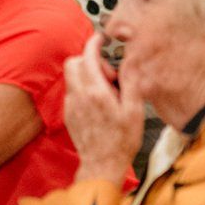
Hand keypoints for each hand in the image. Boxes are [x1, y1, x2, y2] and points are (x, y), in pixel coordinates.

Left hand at [63, 34, 143, 179]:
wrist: (102, 164)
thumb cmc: (121, 141)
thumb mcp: (134, 110)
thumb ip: (131, 82)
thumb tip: (130, 62)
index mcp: (96, 92)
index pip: (87, 57)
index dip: (93, 43)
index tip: (100, 40)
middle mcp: (79, 96)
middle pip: (73, 63)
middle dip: (89, 60)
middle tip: (108, 74)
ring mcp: (72, 106)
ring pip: (72, 77)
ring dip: (87, 75)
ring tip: (107, 91)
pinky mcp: (70, 114)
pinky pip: (73, 91)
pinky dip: (84, 89)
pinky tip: (100, 103)